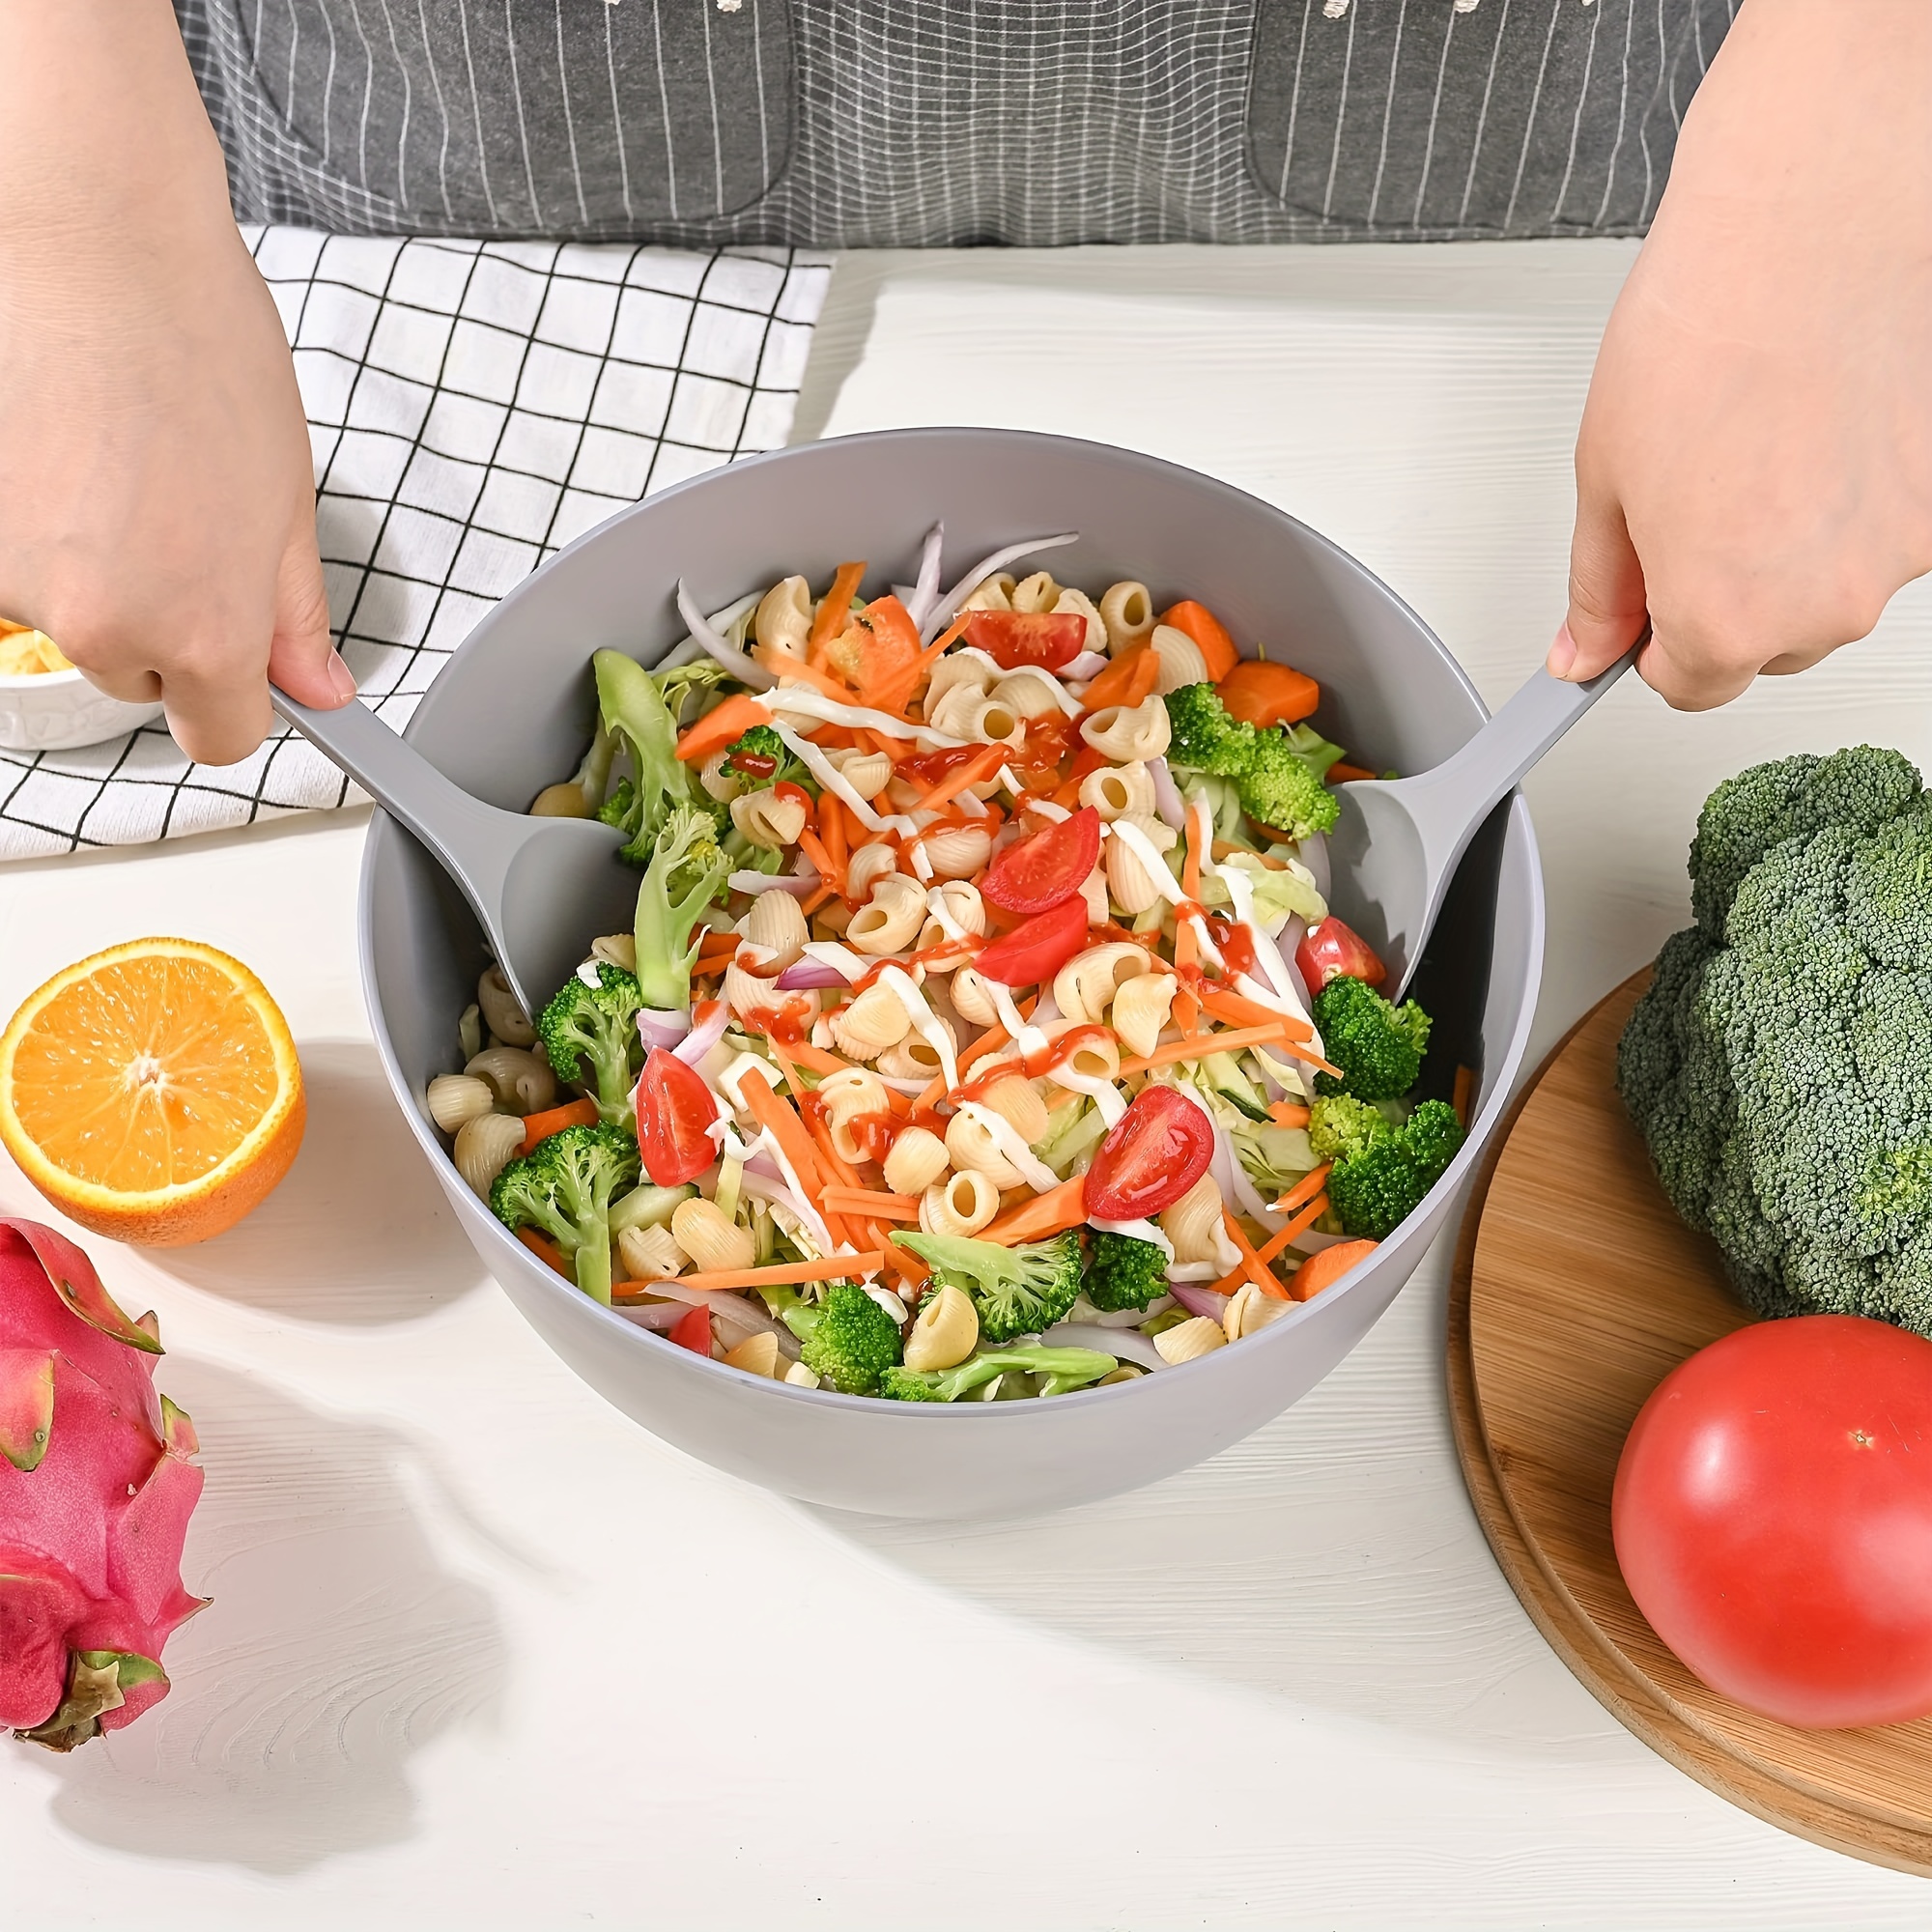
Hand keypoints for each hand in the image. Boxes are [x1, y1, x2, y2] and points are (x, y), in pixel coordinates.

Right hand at [0, 0, 351, 766]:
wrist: (96, 246)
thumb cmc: (200, 350)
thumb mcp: (285, 501)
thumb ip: (294, 618)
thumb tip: (318, 691)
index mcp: (202, 632)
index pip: (221, 737)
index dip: (235, 699)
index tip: (239, 667)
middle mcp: (102, 626)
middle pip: (142, 679)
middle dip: (165, 622)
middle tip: (177, 515)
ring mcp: (21, 584)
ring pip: (79, 621)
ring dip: (99, 571)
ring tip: (119, 466)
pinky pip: (23, 570)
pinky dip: (41, 530)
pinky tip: (64, 455)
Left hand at [1552, 0, 1931, 709]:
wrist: (1812, 223)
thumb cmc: (1704, 331)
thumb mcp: (1603, 482)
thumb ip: (1601, 590)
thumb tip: (1583, 654)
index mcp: (1723, 618)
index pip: (1689, 687)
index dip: (1657, 643)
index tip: (1647, 608)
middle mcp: (1823, 606)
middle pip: (1766, 644)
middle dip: (1727, 593)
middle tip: (1704, 496)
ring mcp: (1898, 557)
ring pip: (1830, 589)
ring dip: (1797, 547)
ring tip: (1769, 443)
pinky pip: (1885, 533)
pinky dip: (1858, 497)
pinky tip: (1827, 427)